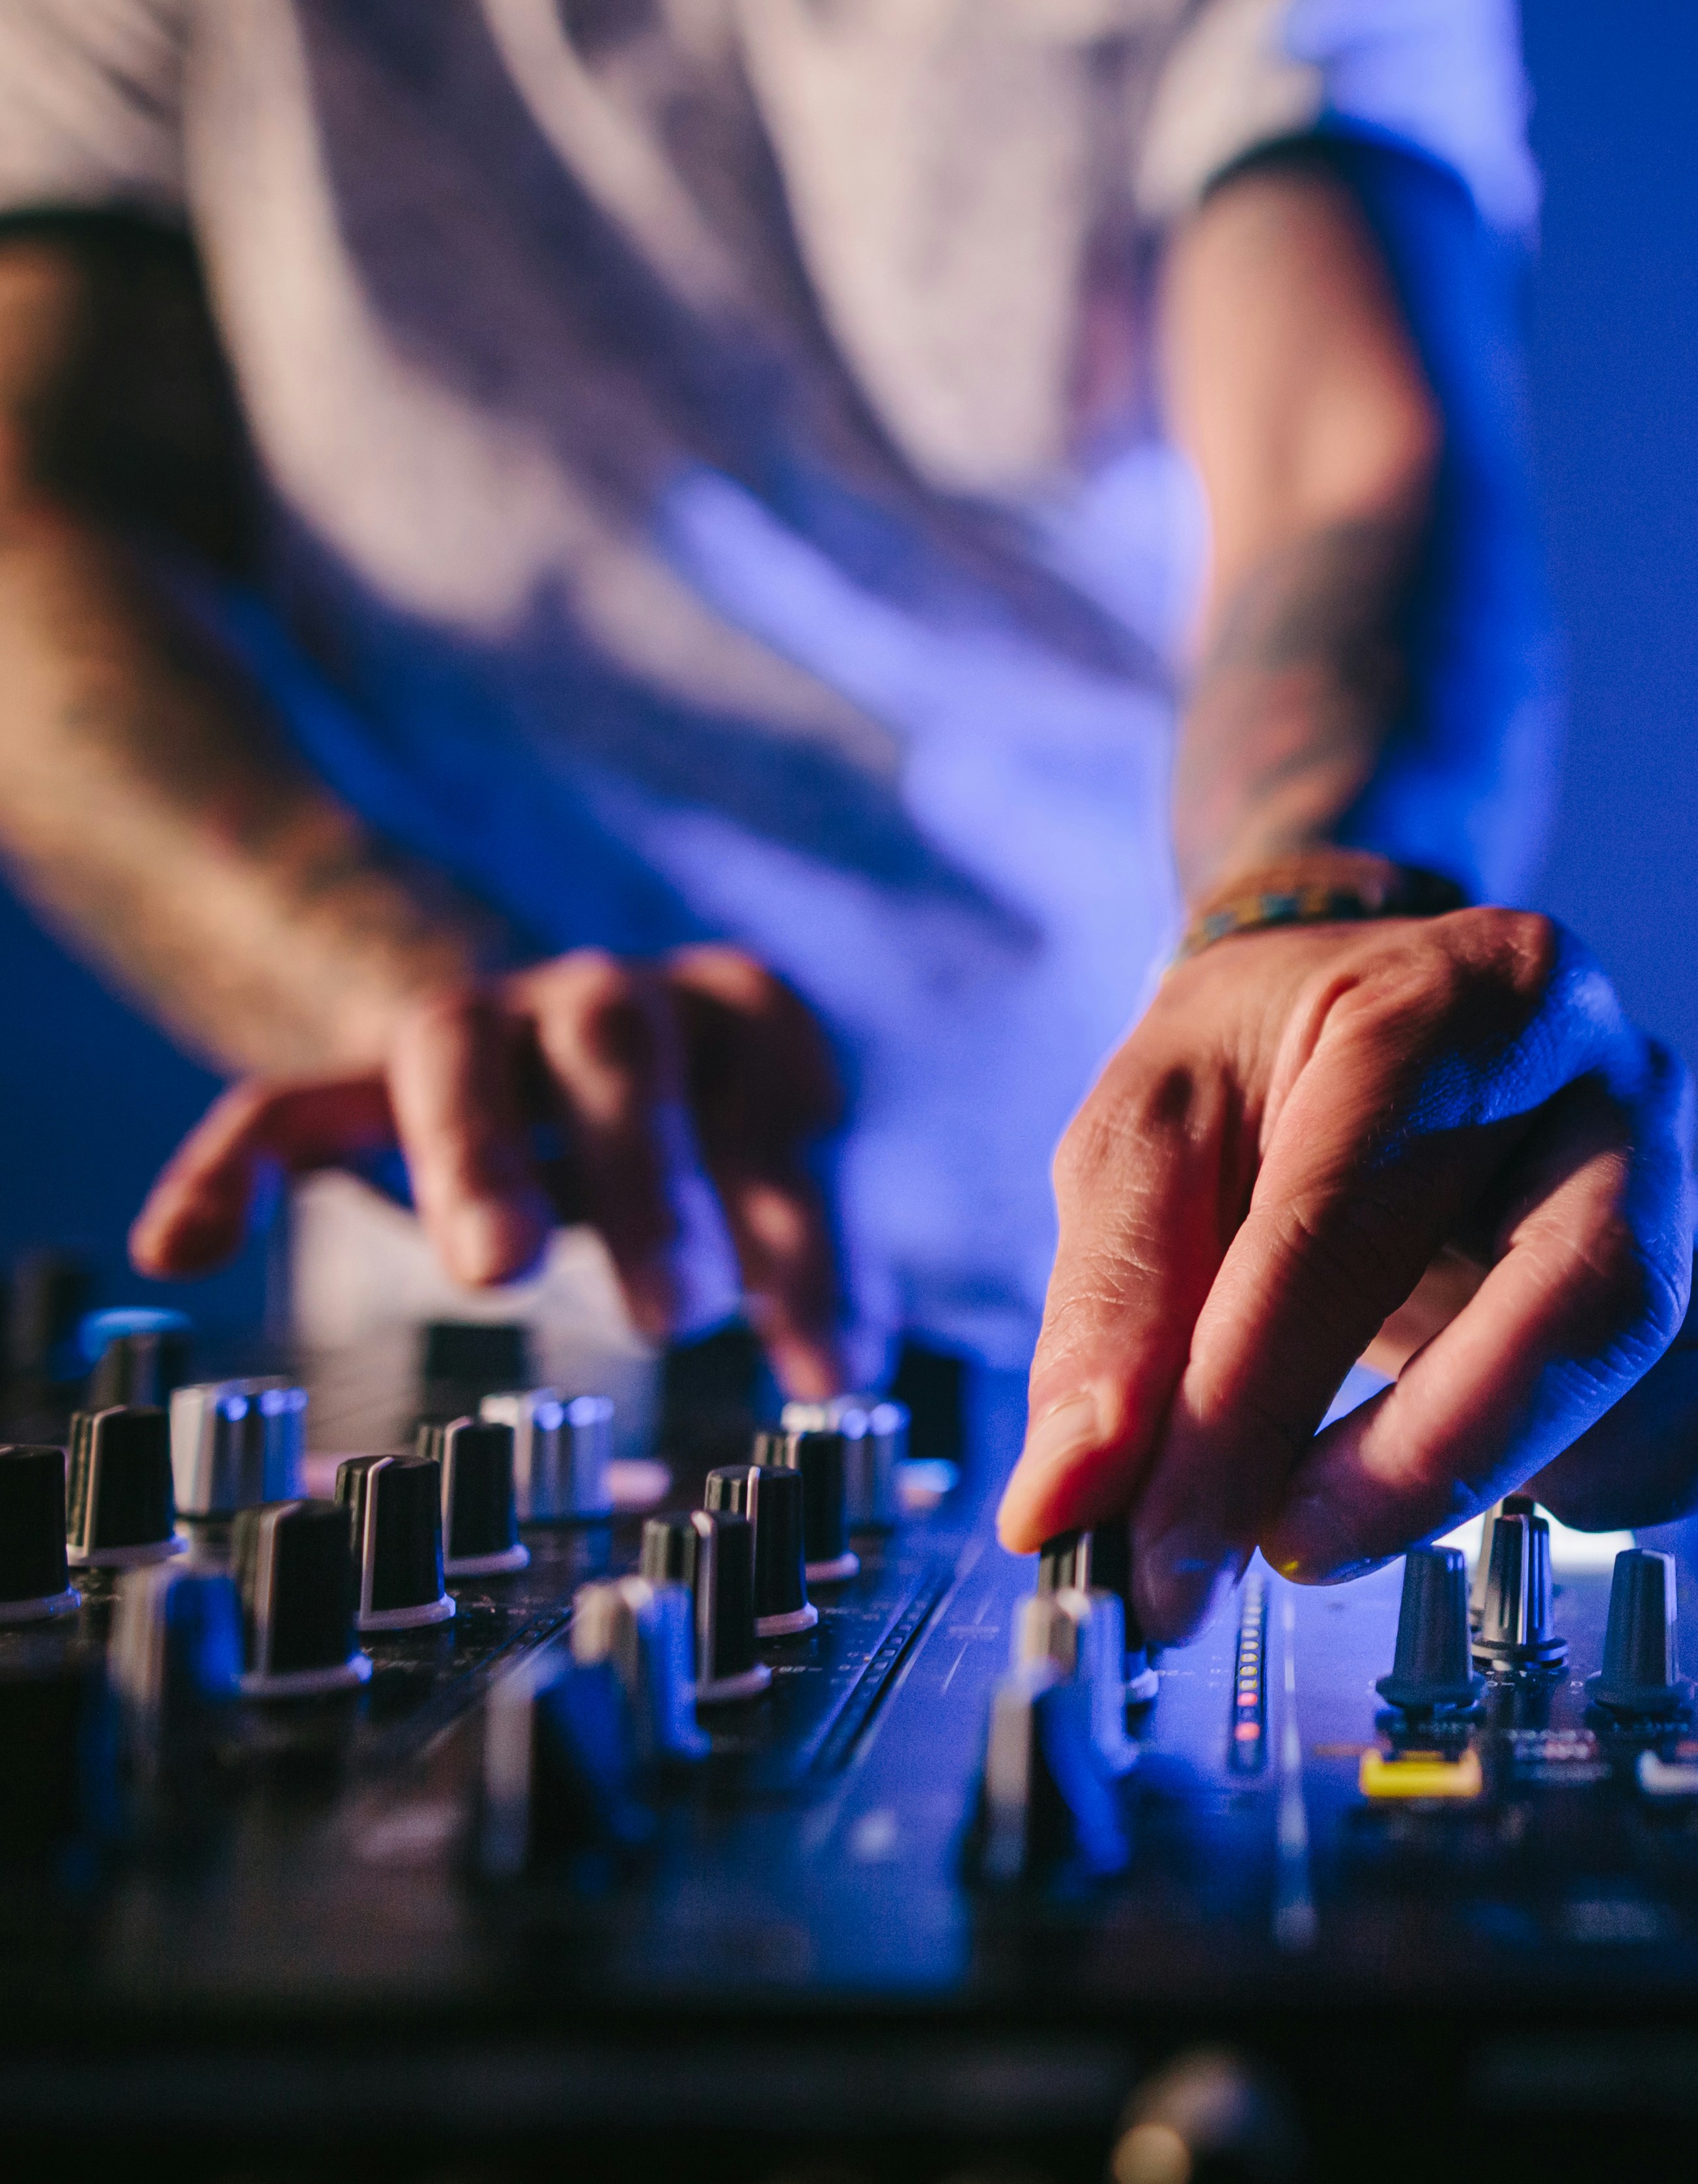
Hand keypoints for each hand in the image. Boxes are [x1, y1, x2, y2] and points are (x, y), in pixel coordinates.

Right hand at [129, 944, 846, 1397]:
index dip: (808, 1234)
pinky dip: (225, 1167)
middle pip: (618, 1045)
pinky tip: (180, 1250)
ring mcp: (480, 1023)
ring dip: (475, 1162)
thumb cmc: (706, 1115)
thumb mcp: (775, 1171)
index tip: (827, 1367)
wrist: (574, 1026)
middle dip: (648, 1173)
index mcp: (737, 1008)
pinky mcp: (366, 1074)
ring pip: (447, 1050)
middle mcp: (607, 995)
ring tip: (497, 1276)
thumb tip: (844, 1375)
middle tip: (680, 1316)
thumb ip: (811, 1261)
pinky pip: (281, 1103)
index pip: (781, 1106)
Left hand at [998, 907, 1697, 1639]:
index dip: (1245, 1400)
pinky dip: (1650, 1490)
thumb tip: (1070, 1511)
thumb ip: (1107, 1316)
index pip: (1351, 1209)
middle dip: (1438, 1458)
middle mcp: (1620, 1075)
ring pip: (1681, 1378)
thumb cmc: (1266, 1070)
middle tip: (1296, 1549)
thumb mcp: (1144, 1134)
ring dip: (1523, 1485)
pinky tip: (1530, 1482)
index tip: (1159, 1548)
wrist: (1387, 1006)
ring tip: (1375, 1489)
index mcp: (1463, 993)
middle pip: (1589, 1290)